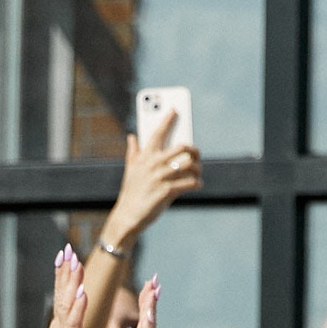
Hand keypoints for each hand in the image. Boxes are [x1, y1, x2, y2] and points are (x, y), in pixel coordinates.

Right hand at [30, 246, 89, 327]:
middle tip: (66, 249)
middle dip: (64, 271)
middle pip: (61, 294)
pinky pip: (74, 323)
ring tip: (74, 262)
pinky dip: (77, 307)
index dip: (63, 276)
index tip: (65, 256)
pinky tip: (81, 292)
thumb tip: (69, 324)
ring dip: (70, 282)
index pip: (62, 297)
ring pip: (66, 303)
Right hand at [104, 110, 200, 251]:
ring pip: (188, 165)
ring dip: (197, 169)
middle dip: (193, 150)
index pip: (157, 133)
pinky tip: (197, 184)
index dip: (167, 120)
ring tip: (198, 173)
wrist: (128, 217)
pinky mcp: (167, 191)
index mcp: (144, 157)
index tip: (175, 110)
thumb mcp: (130, 171)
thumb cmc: (131, 193)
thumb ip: (133, 153)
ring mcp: (160, 177)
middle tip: (196, 155)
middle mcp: (152, 164)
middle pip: (181, 147)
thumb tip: (132, 137)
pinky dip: (196, 183)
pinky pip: (189, 182)